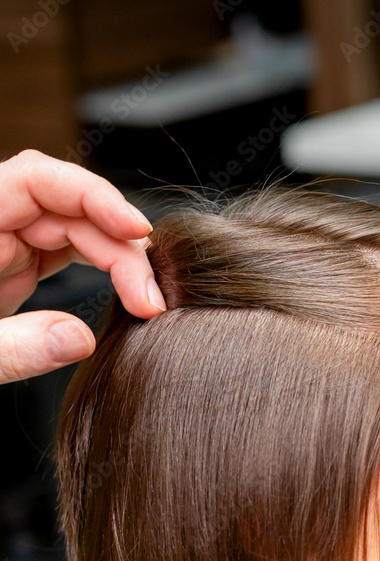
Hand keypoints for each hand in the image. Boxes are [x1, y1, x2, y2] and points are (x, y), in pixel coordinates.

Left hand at [0, 148, 166, 383]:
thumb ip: (14, 348)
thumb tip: (77, 340)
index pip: (38, 179)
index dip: (94, 195)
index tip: (135, 231)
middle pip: (68, 209)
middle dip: (118, 246)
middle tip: (150, 299)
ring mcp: (0, 248)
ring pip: (73, 231)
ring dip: (117, 261)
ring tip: (145, 300)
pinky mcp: (11, 272)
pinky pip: (64, 256)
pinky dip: (101, 272)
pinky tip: (123, 296)